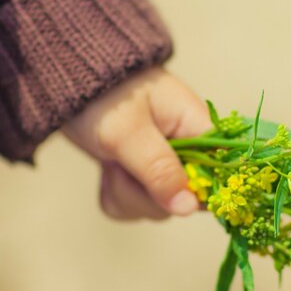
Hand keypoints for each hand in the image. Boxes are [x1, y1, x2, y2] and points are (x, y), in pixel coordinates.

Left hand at [62, 67, 210, 219]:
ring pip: (157, 207)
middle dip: (146, 192)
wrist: (69, 82)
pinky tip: (107, 170)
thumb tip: (190, 208)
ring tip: (111, 160)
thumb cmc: (102, 96)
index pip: (221, 174)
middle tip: (121, 164)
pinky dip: (116, 194)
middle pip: (185, 199)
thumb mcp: (129, 132)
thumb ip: (160, 170)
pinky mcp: (141, 178)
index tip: (164, 191)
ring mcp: (164, 166)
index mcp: (197, 129)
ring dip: (126, 192)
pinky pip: (135, 206)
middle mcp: (188, 151)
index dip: (197, 193)